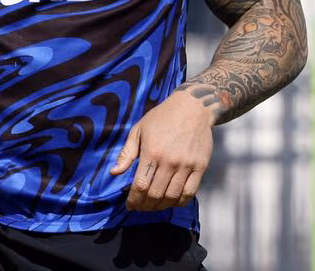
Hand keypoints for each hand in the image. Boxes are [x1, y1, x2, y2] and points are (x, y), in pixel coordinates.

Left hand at [108, 87, 215, 210]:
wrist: (193, 107)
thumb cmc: (162, 117)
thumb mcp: (139, 130)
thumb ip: (126, 153)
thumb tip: (114, 172)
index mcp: (152, 152)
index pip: (140, 186)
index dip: (134, 200)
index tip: (130, 204)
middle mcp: (170, 161)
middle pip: (155, 194)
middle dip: (145, 206)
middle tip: (141, 207)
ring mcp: (186, 165)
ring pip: (172, 197)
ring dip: (161, 206)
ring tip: (154, 206)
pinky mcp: (200, 167)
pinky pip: (190, 192)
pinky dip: (179, 202)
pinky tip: (172, 201)